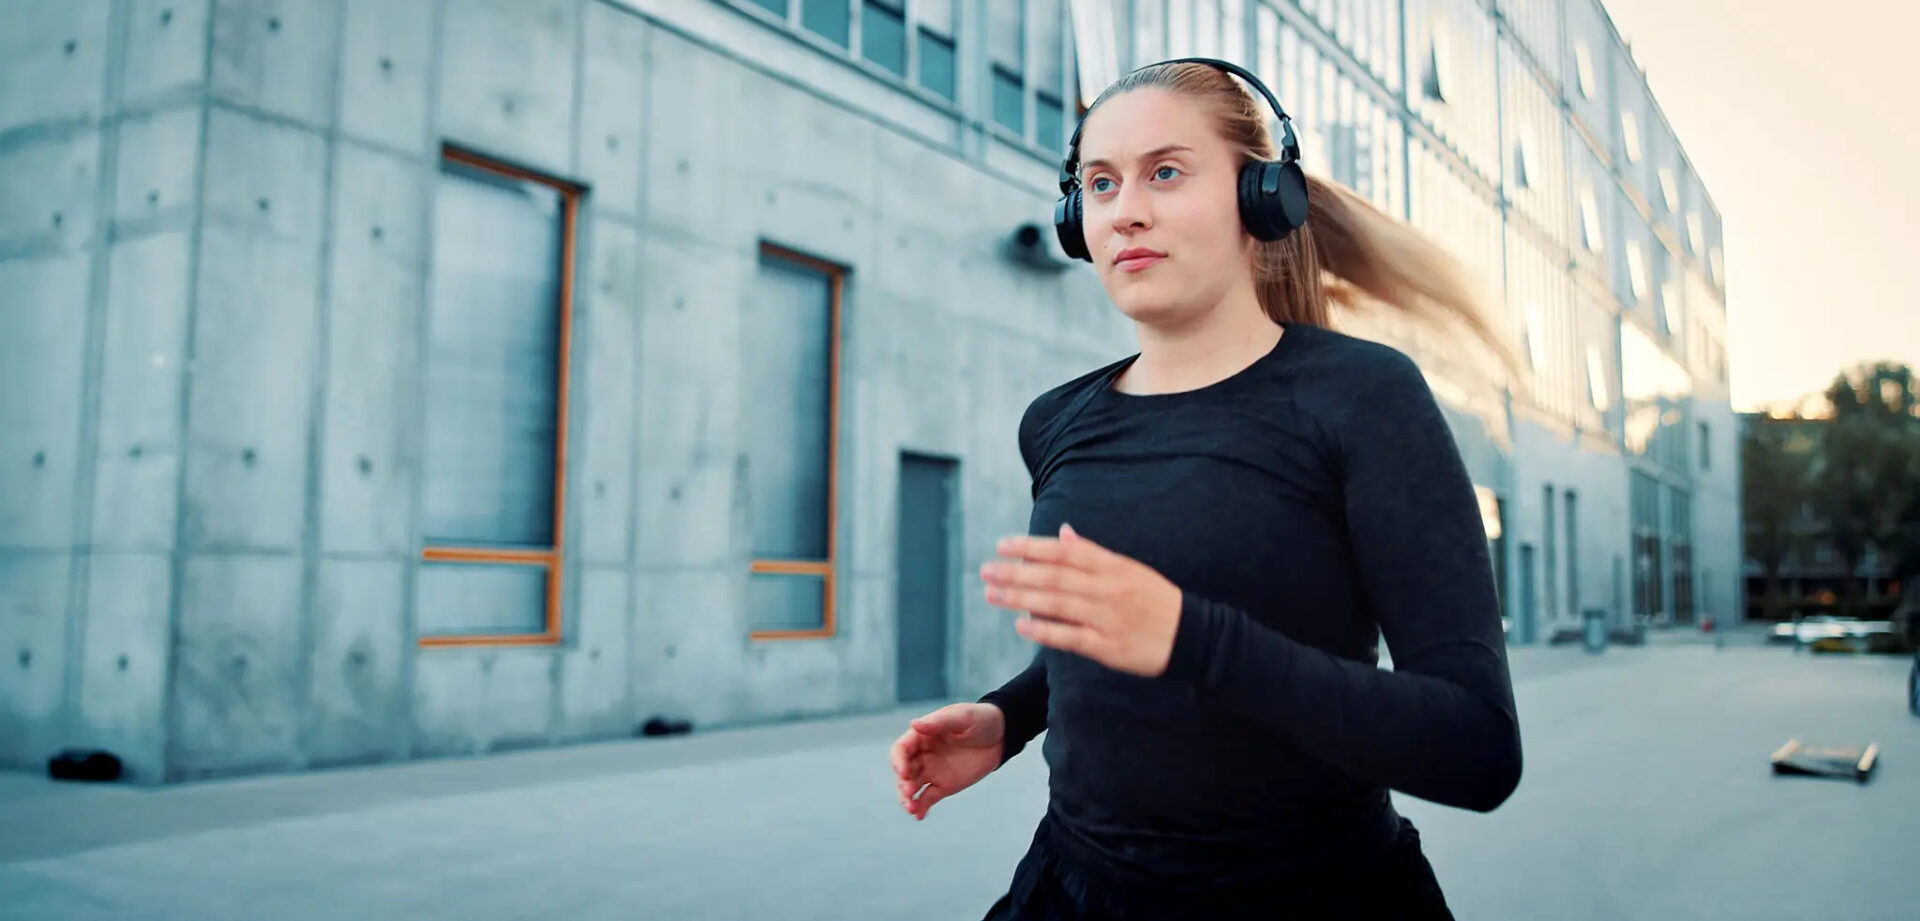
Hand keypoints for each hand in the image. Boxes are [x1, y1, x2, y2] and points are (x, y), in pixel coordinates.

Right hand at [889, 702, 1005, 820]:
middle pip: (904, 771)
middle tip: (909, 792)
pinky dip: (921, 807)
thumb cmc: (979, 719)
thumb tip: (914, 724)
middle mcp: (922, 755)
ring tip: (911, 808)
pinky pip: (927, 798)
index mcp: (922, 736)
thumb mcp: (962, 717)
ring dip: (907, 798)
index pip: (901, 750)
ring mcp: (932, 771)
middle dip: (902, 783)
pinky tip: (919, 816)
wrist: (1001, 736)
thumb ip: (939, 722)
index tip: (904, 772)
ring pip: (912, 787)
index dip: (898, 761)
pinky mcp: (943, 786)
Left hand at [982, 524, 1183, 677]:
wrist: (1192, 636)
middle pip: (1054, 576)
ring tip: (992, 593)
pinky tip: (1020, 625)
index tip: (1002, 544)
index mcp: (1113, 566)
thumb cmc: (1157, 601)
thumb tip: (1062, 533)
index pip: (1064, 552)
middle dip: (1016, 572)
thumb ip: (1093, 553)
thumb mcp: (1129, 569)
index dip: (1031, 547)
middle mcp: (1108, 589)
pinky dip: (1044, 630)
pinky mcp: (1109, 647)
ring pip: (1057, 604)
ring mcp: (1107, 618)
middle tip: (986, 569)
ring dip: (1020, 598)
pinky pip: (1070, 637)